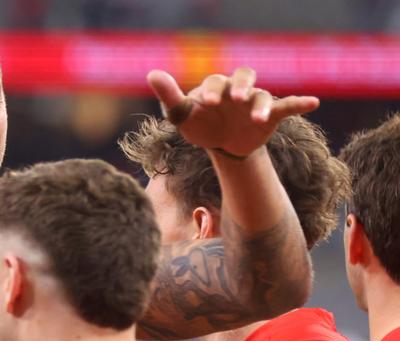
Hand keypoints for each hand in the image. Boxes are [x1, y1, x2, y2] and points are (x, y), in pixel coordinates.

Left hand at [147, 67, 318, 157]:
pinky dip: (299, 103)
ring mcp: (255, 101)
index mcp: (216, 87)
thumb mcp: (181, 115)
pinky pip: (287, 106)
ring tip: (259, 119)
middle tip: (235, 98)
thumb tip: (152, 73)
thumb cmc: (199, 124)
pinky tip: (312, 103)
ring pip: (263, 95)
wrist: (221, 144)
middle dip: (240, 86)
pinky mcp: (270, 116)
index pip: (215, 82)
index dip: (211, 91)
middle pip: (244, 76)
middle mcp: (238, 90)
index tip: (206, 104)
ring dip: (262, 105)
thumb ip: (170, 96)